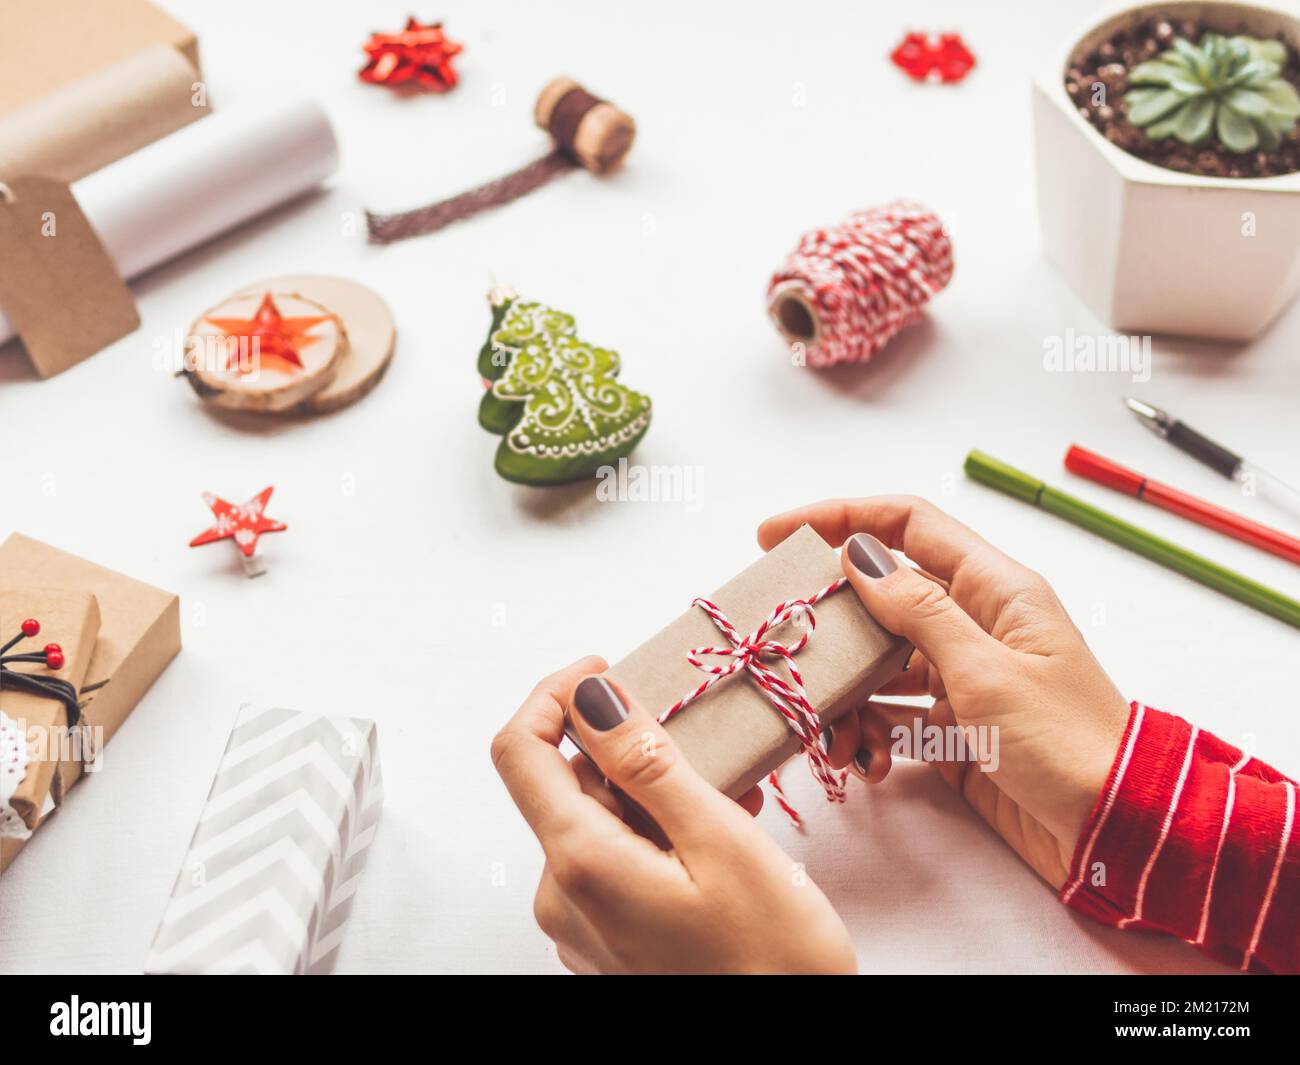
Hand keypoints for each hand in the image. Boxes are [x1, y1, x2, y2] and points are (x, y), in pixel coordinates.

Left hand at [491, 657, 855, 973]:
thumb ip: (646, 763)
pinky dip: (659, 837)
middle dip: (632, 753)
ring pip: (600, 823)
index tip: (603, 668)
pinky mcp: (608, 943)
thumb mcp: (720, 842)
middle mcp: (563, 898)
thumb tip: (593, 696)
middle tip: (707, 751)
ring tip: (730, 805)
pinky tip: (716, 845)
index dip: (555, 695)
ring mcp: (583, 926)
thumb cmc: (771, 963)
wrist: (788, 1051)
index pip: (519, 751)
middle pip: (568, 786)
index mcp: (580, 865)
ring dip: (656, 797)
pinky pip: (616, 863)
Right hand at [758, 496, 1131, 889]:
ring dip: (847, 694)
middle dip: (831, 624)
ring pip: (879, 662)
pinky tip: (866, 761)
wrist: (1114, 829)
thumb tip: (859, 554)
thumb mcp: (987, 671)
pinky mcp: (951, 726)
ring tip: (832, 735)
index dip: (842, 517)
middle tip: (786, 647)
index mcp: (994, 588)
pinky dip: (869, 733)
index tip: (779, 533)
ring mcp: (961, 675)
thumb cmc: (1065, 741)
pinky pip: (891, 713)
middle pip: (881, 597)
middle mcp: (973, 622)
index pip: (909, 524)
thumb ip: (919, 611)